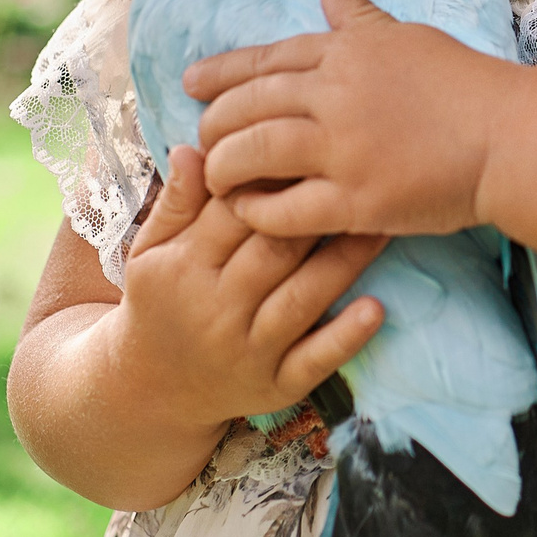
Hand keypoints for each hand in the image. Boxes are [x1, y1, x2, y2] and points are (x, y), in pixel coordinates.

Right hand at [108, 146, 389, 430]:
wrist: (154, 390)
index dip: (273, 179)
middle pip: (275, 250)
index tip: (313, 147)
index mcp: (185, 267)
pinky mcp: (276, 385)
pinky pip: (316, 360)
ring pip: (303, 297)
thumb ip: (176, 202)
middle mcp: (217, 309)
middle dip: (318, 213)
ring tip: (385, 225)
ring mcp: (249, 351)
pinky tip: (377, 308)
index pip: (234, 213)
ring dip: (346, 261)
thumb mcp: (151, 251)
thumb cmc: (160, 302)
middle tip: (366, 174)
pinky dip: (346, 337)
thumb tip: (194, 147)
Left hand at [188, 0, 508, 239]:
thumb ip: (360, 15)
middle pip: (248, 106)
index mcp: (347, 51)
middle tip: (202, 139)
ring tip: (217, 178)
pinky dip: (258, 212)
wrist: (510, 136)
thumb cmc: (466, 83)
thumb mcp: (407, 35)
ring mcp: (343, 149)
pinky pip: (285, 210)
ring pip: (254, 155)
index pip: (267, 59)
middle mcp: (335, 95)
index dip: (222, 72)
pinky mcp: (356, 201)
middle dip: (215, 124)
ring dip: (226, 168)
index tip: (190, 84)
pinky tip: (248, 213)